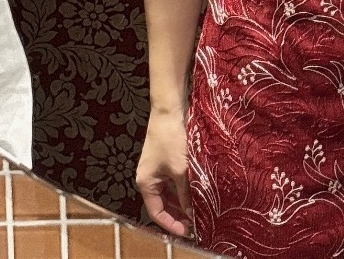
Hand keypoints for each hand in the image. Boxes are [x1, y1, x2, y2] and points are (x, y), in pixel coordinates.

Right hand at [136, 110, 193, 237]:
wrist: (168, 111)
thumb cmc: (170, 139)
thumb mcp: (180, 169)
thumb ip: (185, 192)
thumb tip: (192, 213)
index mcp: (146, 183)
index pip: (156, 212)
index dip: (171, 223)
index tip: (186, 231)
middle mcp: (149, 179)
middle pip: (162, 204)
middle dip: (178, 214)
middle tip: (195, 223)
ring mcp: (157, 170)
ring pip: (169, 193)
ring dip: (182, 202)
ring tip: (198, 211)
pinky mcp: (166, 161)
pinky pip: (173, 182)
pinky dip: (183, 189)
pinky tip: (196, 193)